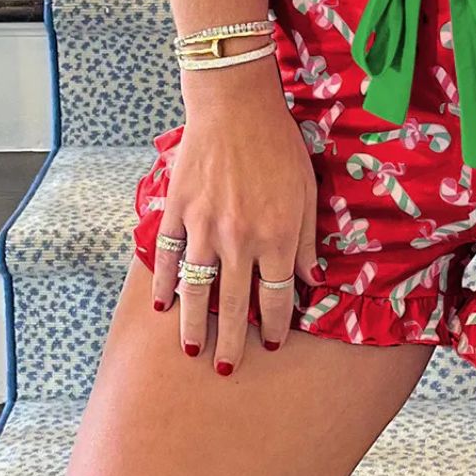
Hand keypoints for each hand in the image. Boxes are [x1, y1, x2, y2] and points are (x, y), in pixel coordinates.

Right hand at [150, 87, 319, 372]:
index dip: (275, 326)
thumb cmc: (278, 144)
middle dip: (232, 343)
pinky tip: (164, 305)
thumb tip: (311, 279)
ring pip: (198, 291)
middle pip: (234, 305)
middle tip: (227, 369)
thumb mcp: (306, 190)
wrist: (235, 106)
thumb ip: (306, 238)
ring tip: (194, 350)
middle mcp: (239, 240)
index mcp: (276, 236)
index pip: (276, 298)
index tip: (272, 344)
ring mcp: (204, 228)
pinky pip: (170, 258)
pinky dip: (166, 284)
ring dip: (195, 326)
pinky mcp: (178, 213)